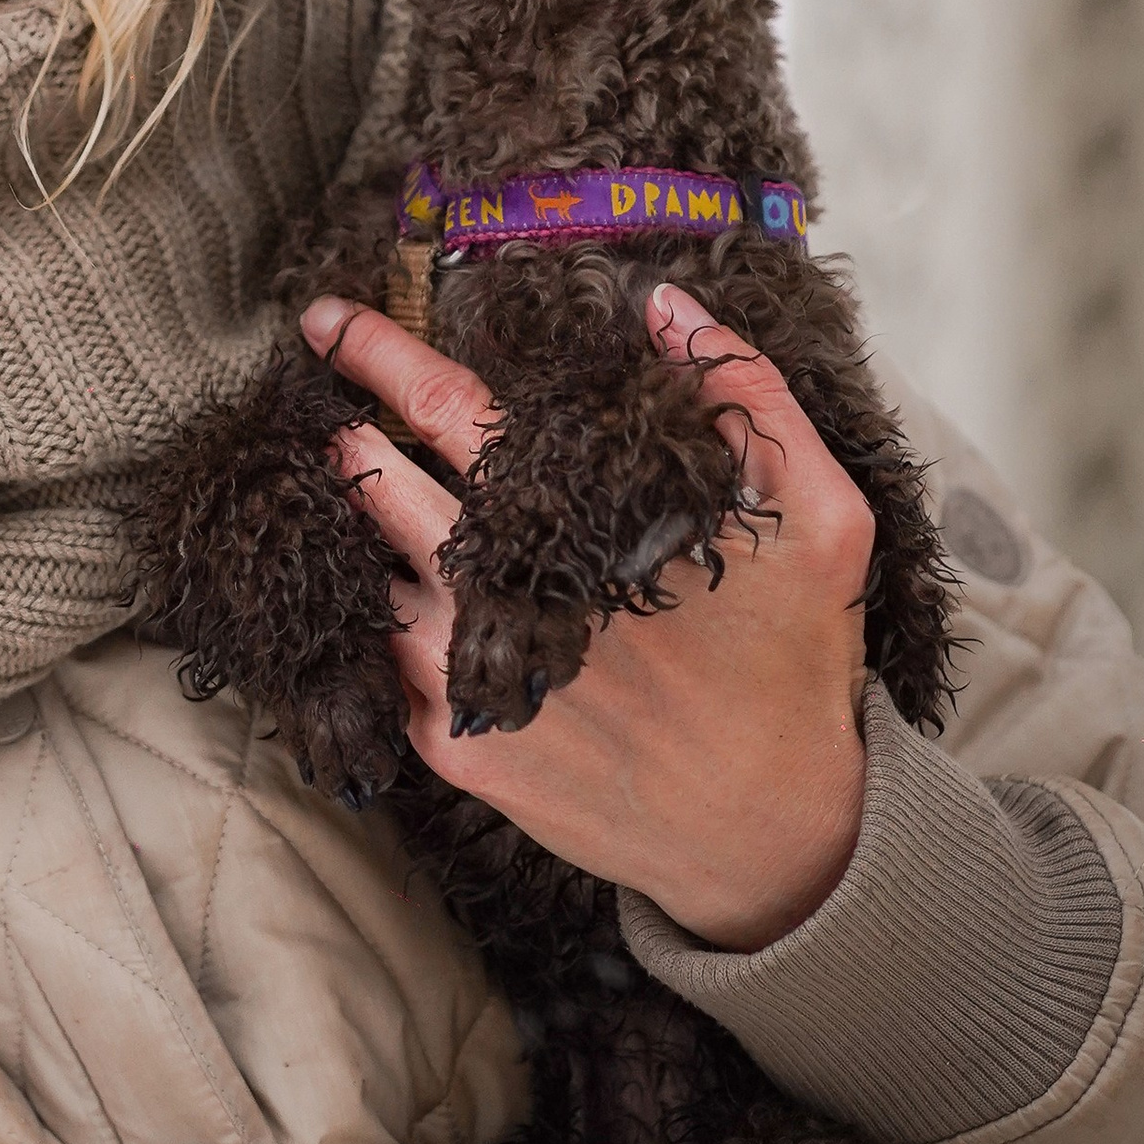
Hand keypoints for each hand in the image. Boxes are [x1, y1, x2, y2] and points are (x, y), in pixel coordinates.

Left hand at [304, 285, 868, 946]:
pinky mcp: (452, 749)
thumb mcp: (821, 518)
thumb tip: (668, 305)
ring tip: (361, 506)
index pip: (445, 409)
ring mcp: (462, 675)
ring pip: (368, 576)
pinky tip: (405, 607)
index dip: (377, 354)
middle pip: (374, 485)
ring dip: (357, 536)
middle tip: (321, 405)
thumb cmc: (795, 669)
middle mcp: (496, 592)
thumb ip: (747, 397)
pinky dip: (380, 624)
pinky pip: (382, 666)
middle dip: (338, 437)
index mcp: (572, 521)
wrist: (774, 838)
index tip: (325, 319)